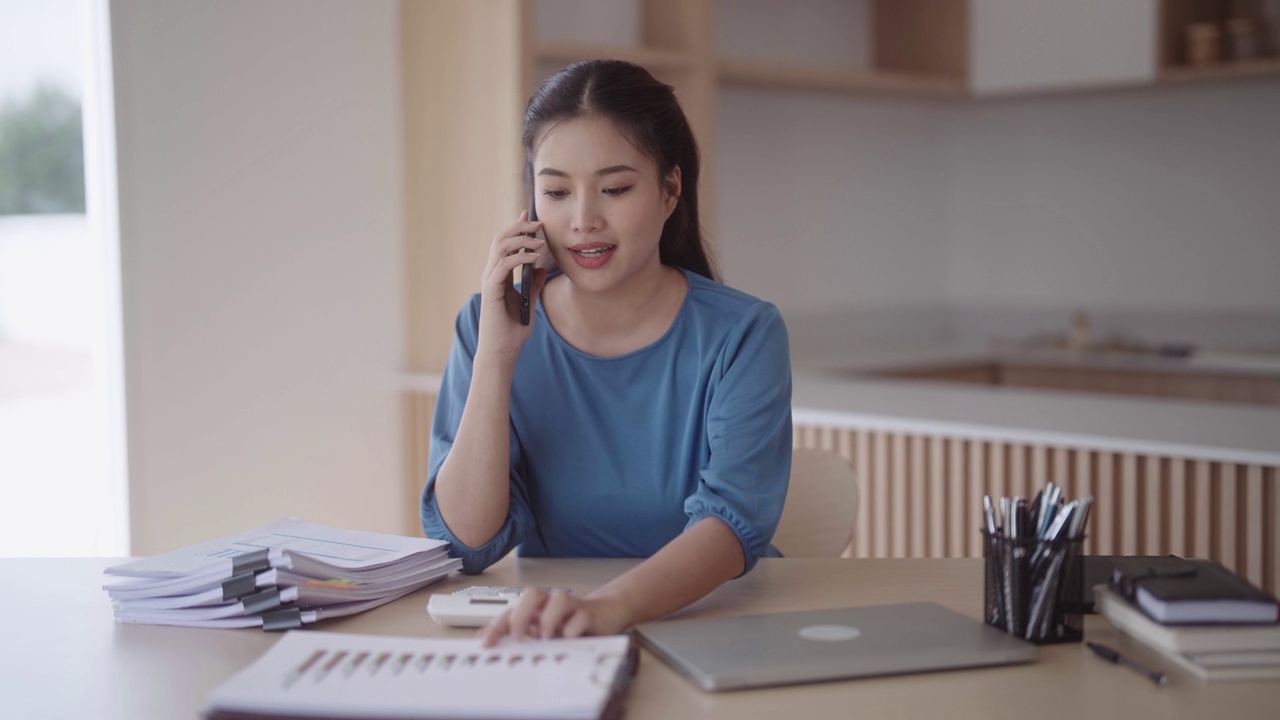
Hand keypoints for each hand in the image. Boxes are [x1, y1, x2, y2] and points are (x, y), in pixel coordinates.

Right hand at [476, 211, 548, 361]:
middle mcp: (491, 275)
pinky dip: (519, 257)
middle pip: (501, 240)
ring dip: (521, 239)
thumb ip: (532, 285)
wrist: (502, 352)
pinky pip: (504, 265)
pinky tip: (534, 257)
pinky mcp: (491, 290)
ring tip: (539, 239)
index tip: (529, 216)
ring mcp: (489, 281)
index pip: (505, 245)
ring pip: (500, 247)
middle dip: (519, 228)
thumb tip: (540, 268)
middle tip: (538, 223)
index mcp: (498, 276)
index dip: (516, 228)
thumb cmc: (513, 331)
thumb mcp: (529, 303)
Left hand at [478, 589, 629, 646]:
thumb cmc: (569, 626)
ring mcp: (571, 607)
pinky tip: (569, 638)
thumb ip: (515, 634)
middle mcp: (551, 605)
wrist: (604, 615)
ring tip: (547, 637)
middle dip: (521, 615)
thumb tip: (481, 639)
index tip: (485, 643)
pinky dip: (573, 627)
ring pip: (558, 598)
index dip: (496, 626)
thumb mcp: (541, 634)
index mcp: (536, 610)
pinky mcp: (589, 614)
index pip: (511, 611)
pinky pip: (580, 615)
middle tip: (518, 636)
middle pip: (532, 595)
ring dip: (549, 618)